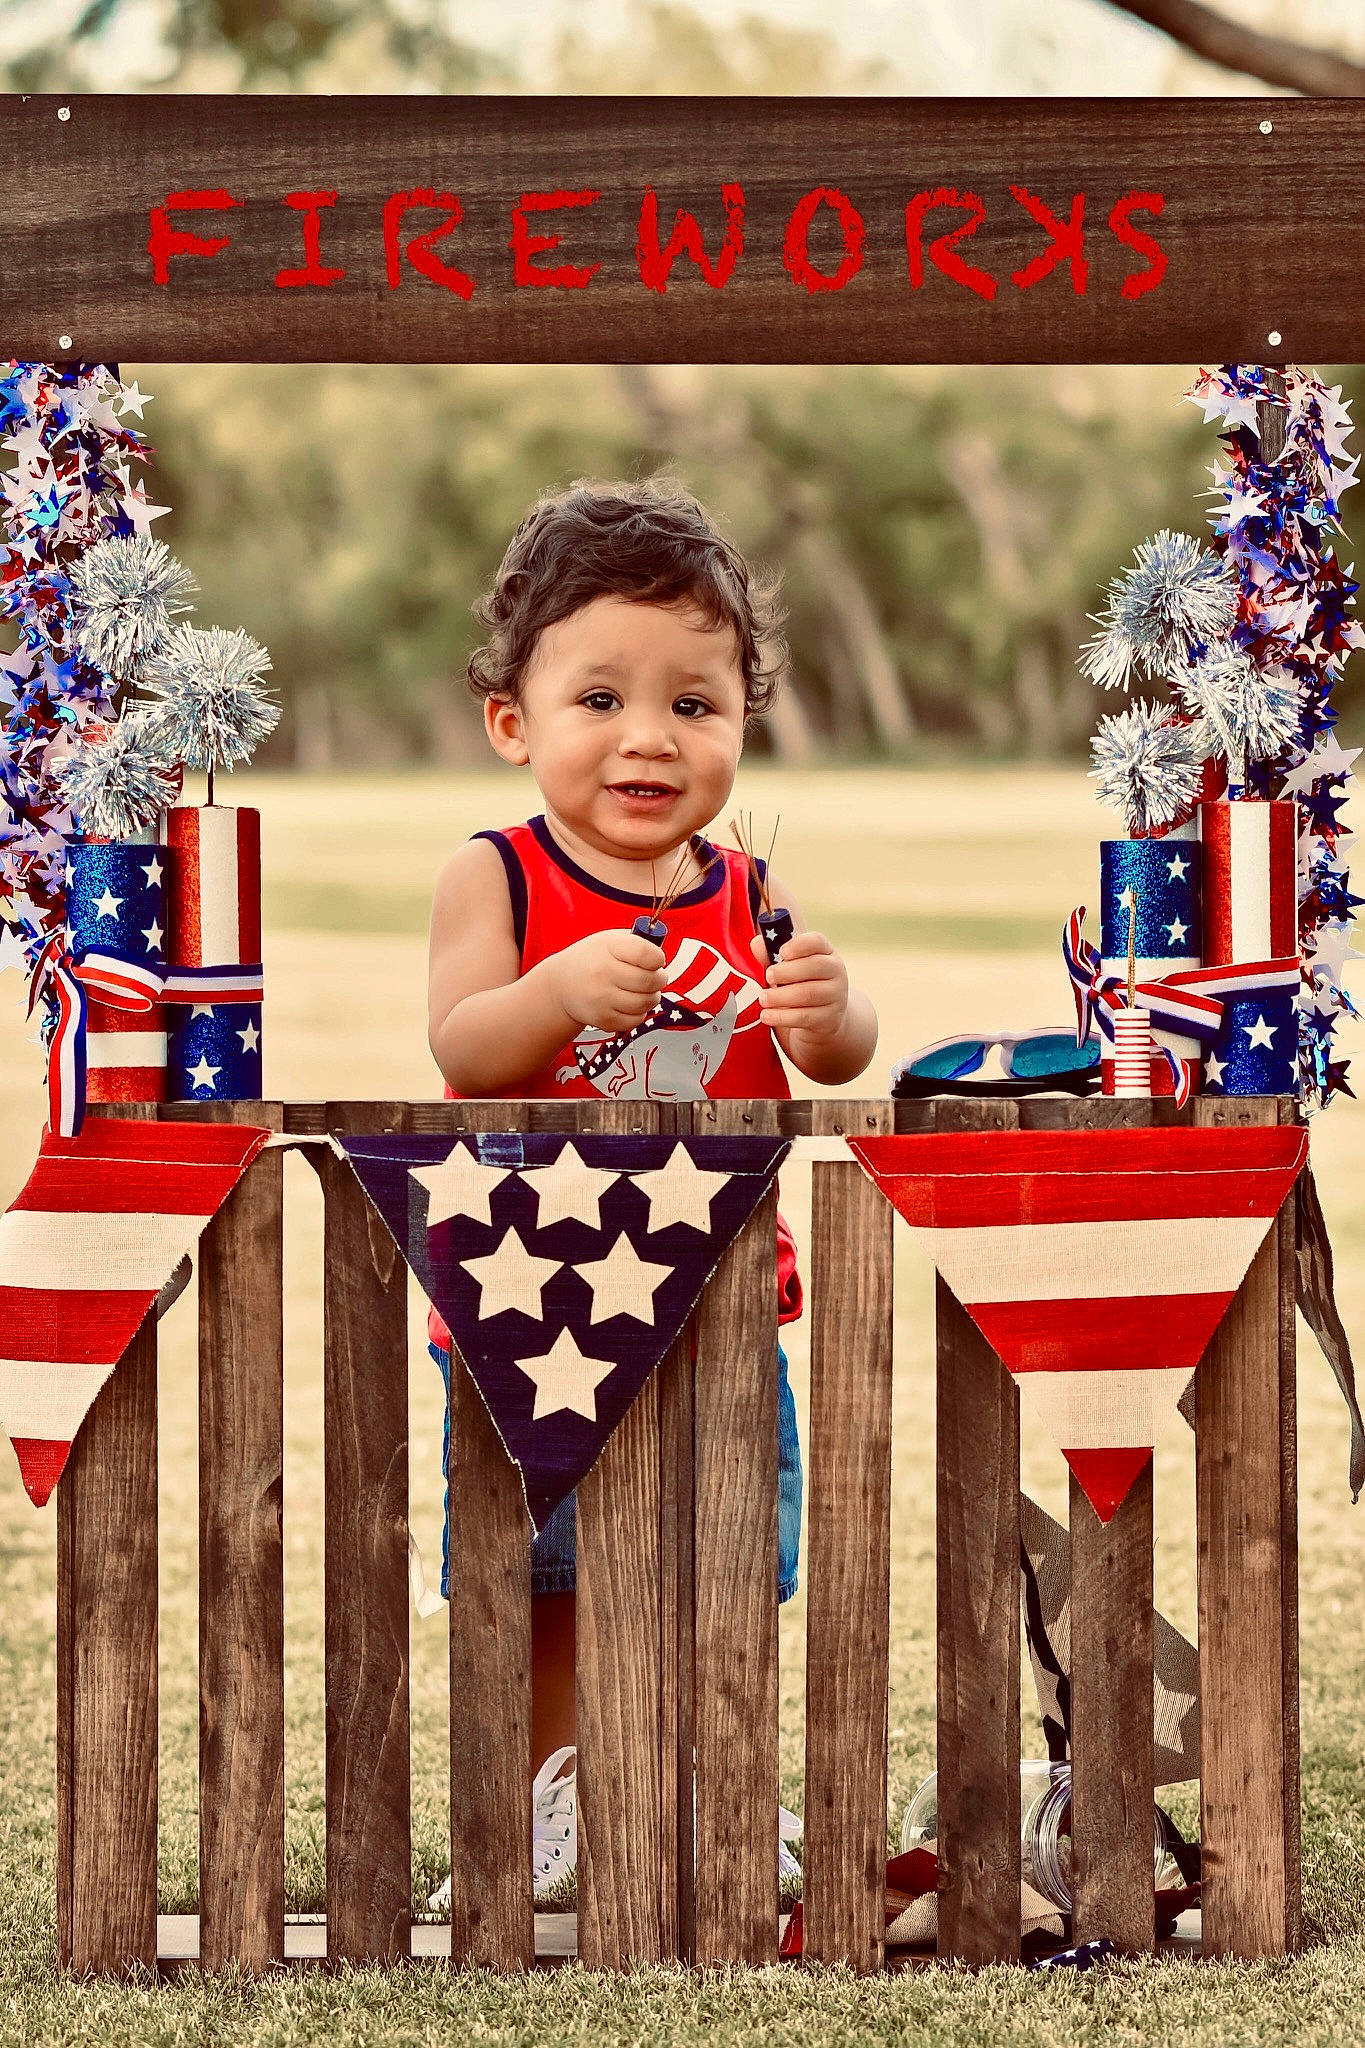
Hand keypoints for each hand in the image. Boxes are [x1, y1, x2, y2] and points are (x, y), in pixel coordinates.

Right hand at [548, 929, 668, 1033]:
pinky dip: (639, 1013)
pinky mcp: (603, 1019)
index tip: (656, 960)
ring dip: (652, 997)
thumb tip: (662, 956)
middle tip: (656, 977)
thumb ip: (637, 942)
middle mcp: (602, 973)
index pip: (646, 954)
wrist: (562, 984)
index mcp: (607, 948)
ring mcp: (601, 998)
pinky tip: (631, 1003)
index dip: (658, 958)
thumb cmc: (593, 959)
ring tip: (645, 990)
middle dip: (660, 979)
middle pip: (650, 981)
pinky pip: (636, 1020)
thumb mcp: (609, 940)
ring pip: (646, 1002)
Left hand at [750, 929, 848, 1042]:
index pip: (817, 941)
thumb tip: (756, 944)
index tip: (781, 952)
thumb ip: (770, 955)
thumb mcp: (787, 969)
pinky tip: (767, 1015)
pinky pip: (805, 1016)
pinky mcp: (829, 1018)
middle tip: (768, 976)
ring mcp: (836, 996)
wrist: (822, 1018)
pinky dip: (782, 1017)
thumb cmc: (800, 985)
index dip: (799, 945)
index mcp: (825, 952)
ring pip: (808, 993)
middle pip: (815, 966)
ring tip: (763, 998)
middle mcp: (835, 971)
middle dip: (786, 971)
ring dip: (781, 996)